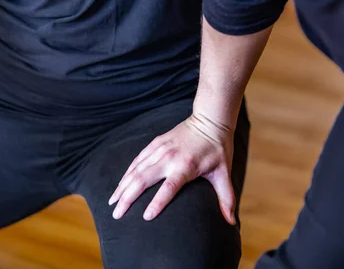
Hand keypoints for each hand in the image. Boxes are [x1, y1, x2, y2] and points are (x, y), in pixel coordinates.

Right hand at [108, 113, 236, 224]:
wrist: (209, 120)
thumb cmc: (218, 149)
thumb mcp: (224, 174)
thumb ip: (226, 198)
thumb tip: (231, 222)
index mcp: (186, 166)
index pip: (169, 188)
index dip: (157, 202)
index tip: (146, 217)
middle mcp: (169, 158)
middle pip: (143, 179)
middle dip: (128, 197)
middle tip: (116, 214)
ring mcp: (160, 149)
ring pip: (135, 170)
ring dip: (122, 186)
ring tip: (112, 202)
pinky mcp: (155, 143)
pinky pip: (137, 160)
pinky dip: (126, 173)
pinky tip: (119, 185)